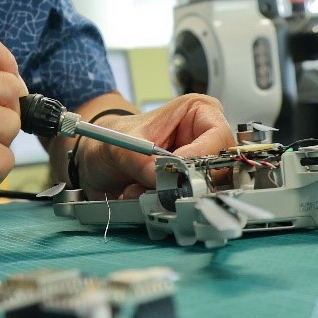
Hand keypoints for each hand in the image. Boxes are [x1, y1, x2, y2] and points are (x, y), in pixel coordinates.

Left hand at [76, 95, 233, 197]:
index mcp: (198, 111)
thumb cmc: (115, 139)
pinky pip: (189, 203)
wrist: (99, 159)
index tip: (176, 171)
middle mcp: (204, 138)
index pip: (218, 136)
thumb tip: (160, 177)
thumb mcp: (119, 145)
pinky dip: (164, 206)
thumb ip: (138, 160)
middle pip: (217, 168)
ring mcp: (199, 165)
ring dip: (170, 197)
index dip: (201, 156)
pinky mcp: (190, 187)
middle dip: (183, 183)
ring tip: (139, 190)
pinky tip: (143, 197)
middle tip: (154, 188)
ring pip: (203, 190)